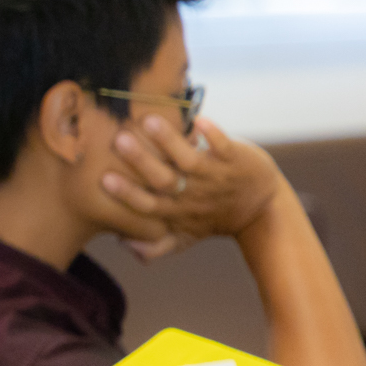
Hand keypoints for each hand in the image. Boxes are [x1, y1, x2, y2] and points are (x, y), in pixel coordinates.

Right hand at [102, 116, 286, 250]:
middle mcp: (193, 194)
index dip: (127, 194)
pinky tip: (198, 119)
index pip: (148, 204)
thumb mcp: (185, 238)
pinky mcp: (236, 160)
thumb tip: (122, 244)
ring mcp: (215, 176)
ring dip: (169, 141)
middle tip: (119, 140)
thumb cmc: (214, 219)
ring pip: (189, 160)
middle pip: (164, 180)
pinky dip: (212, 134)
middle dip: (141, 161)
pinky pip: (223, 146)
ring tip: (149, 121)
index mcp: (177, 212)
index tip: (105, 179)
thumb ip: (154, 245)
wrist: (260, 210)